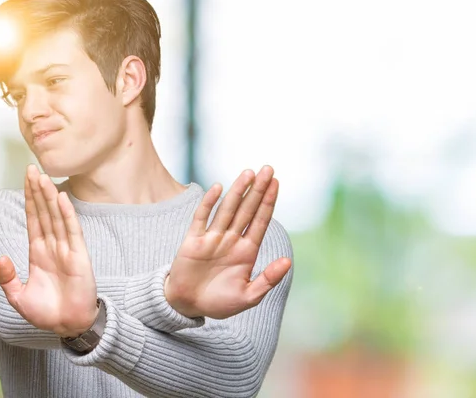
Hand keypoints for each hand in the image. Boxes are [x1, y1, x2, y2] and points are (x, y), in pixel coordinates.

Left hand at [0, 164, 97, 337]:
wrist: (68, 324)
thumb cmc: (47, 312)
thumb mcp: (17, 297)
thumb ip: (6, 278)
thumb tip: (2, 257)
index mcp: (39, 253)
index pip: (33, 220)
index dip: (29, 201)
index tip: (26, 182)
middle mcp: (53, 247)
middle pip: (44, 212)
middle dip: (37, 191)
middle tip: (32, 169)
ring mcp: (67, 249)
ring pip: (56, 217)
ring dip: (50, 197)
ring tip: (43, 178)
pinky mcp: (79, 256)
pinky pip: (72, 231)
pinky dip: (67, 214)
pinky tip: (61, 199)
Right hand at [164, 165, 291, 318]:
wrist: (187, 306)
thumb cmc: (219, 302)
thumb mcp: (248, 296)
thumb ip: (268, 279)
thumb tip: (288, 262)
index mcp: (247, 251)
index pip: (260, 221)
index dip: (268, 202)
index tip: (276, 183)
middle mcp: (231, 240)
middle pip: (247, 209)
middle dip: (258, 190)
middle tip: (268, 169)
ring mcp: (212, 238)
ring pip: (227, 209)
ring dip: (238, 191)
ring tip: (249, 173)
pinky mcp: (193, 241)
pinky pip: (202, 218)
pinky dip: (209, 203)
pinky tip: (218, 188)